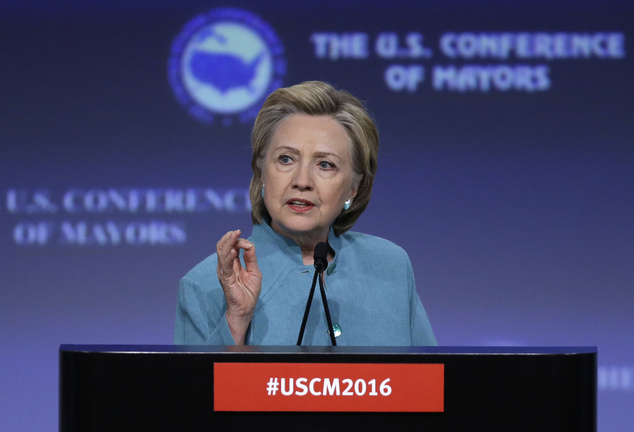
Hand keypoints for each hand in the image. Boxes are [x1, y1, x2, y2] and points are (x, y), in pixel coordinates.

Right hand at [216, 229, 261, 344]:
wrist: (246, 308)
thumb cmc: (249, 292)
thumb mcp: (254, 271)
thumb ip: (250, 258)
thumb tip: (249, 244)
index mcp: (232, 263)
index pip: (231, 247)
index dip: (238, 241)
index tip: (247, 242)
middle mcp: (225, 266)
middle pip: (223, 247)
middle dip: (229, 237)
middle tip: (236, 231)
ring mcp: (224, 272)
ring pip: (221, 253)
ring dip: (227, 243)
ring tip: (234, 235)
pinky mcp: (225, 279)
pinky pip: (224, 265)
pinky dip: (228, 256)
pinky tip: (234, 250)